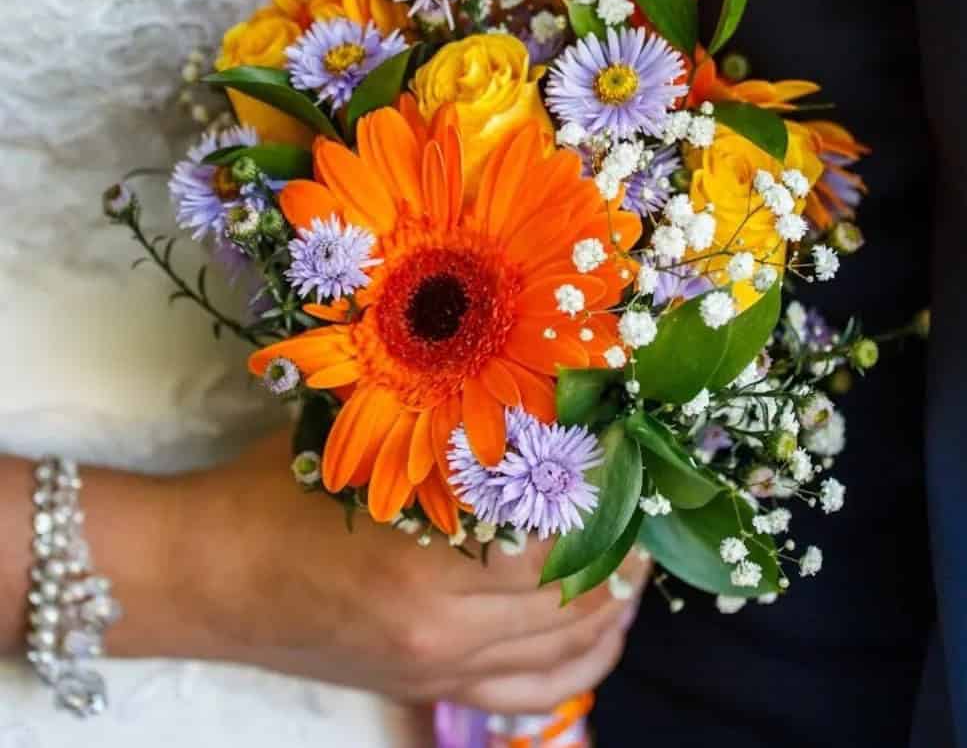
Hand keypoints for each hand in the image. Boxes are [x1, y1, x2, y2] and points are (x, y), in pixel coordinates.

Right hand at [88, 430, 646, 711]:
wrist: (201, 576)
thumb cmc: (272, 490)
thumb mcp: (360, 441)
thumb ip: (442, 428)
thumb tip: (527, 390)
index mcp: (426, 564)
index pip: (554, 533)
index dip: (598, 486)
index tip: (623, 440)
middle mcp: (444, 630)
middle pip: (573, 595)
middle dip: (621, 541)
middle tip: (646, 493)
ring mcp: (439, 668)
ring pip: (565, 651)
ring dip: (613, 604)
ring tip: (637, 555)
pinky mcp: (428, 685)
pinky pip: (533, 694)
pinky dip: (581, 664)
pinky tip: (604, 628)